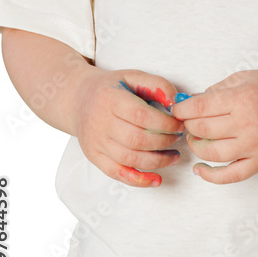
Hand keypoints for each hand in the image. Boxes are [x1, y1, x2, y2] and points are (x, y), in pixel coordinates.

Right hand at [73, 68, 184, 187]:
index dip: (165, 123)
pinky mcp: (94, 156)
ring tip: (173, 156)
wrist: (78, 99)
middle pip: (137, 139)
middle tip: (178, 138)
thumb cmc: (110, 88)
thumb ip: (158, 85)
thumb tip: (176, 103)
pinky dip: (139, 180)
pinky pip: (117, 173)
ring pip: (130, 158)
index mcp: (111, 99)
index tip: (179, 124)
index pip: (142, 116)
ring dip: (158, 161)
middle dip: (164, 142)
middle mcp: (100, 122)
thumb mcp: (133, 76)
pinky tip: (156, 179)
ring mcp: (96, 142)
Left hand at [170, 69, 257, 183]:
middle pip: (202, 129)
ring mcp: (255, 146)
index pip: (200, 108)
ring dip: (196, 146)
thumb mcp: (244, 78)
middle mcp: (248, 124)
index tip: (176, 109)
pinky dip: (210, 176)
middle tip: (186, 121)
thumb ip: (216, 89)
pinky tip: (199, 169)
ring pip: (211, 153)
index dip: (182, 110)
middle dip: (188, 125)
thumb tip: (189, 103)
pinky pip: (230, 176)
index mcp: (243, 99)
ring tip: (195, 137)